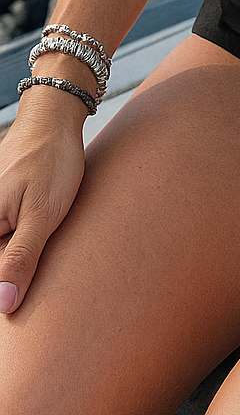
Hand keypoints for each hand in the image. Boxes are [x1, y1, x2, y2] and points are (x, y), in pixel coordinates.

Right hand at [0, 100, 86, 312]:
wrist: (53, 117)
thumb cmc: (50, 160)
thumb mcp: (42, 214)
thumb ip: (21, 259)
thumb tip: (3, 304)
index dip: (6, 287)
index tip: (17, 300)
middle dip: (11, 276)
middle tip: (31, 275)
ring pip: (2, 253)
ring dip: (15, 262)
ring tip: (33, 258)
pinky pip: (4, 238)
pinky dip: (16, 247)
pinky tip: (32, 246)